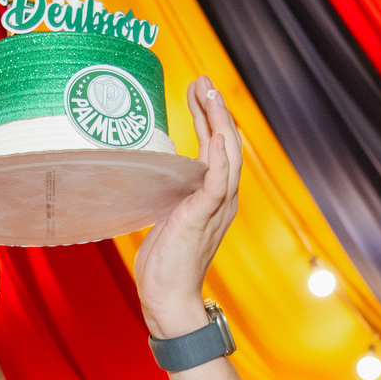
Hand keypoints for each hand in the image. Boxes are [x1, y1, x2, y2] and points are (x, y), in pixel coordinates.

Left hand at [133, 77, 242, 338]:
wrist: (169, 299)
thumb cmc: (165, 265)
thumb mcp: (166, 218)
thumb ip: (169, 195)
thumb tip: (153, 175)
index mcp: (213, 196)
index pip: (216, 147)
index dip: (208, 117)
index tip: (196, 92)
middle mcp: (222, 198)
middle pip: (226, 143)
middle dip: (215, 109)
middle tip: (203, 81)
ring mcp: (216, 207)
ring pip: (227, 154)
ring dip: (218, 121)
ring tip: (208, 93)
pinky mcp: (204, 216)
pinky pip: (217, 182)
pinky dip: (219, 158)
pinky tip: (216, 136)